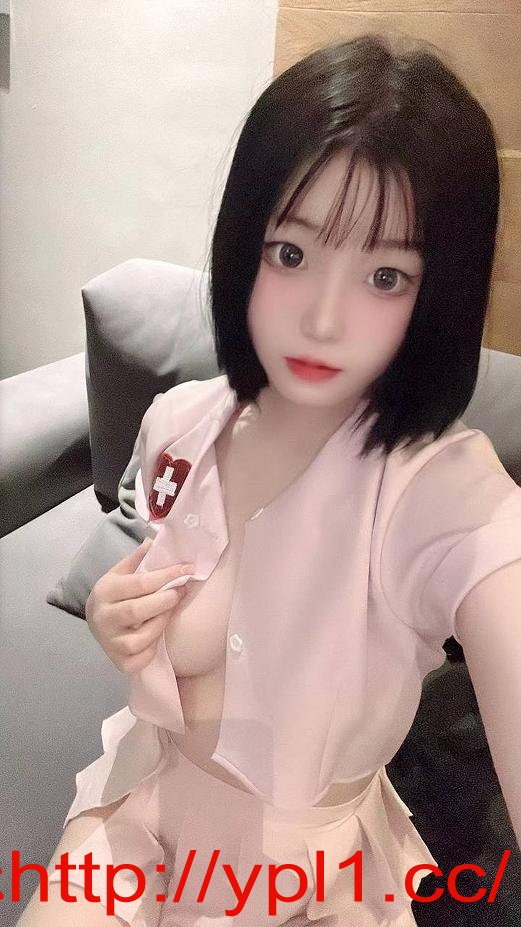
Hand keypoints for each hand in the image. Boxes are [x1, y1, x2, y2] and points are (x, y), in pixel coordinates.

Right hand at [85, 539, 194, 672]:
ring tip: (169, 611)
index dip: (167, 575)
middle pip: (139, 610)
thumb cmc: (114, 594)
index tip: (188, 570)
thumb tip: (154, 541)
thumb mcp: (119, 573)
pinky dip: (153, 648)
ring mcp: (109, 642)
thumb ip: (136, 559)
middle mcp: (103, 617)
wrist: (94, 622)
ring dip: (161, 623)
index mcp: (104, 591)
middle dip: (167, 600)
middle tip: (182, 591)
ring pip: (141, 637)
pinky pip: (141, 658)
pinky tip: (157, 635)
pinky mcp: (119, 662)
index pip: (139, 583)